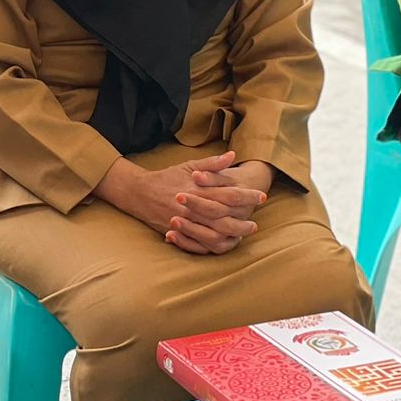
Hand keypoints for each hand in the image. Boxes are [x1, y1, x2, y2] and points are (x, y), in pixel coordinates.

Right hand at [95, 151, 264, 253]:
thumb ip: (212, 163)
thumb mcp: (188, 165)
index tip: (261, 196)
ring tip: (244, 233)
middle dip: (243, 220)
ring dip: (232, 235)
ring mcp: (185, 222)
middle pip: (224, 217)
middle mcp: (192, 207)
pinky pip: (200, 245)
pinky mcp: (179, 233)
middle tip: (256, 222)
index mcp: (197, 188)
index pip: (228, 193)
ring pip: (213, 234)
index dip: (247, 196)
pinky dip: (214, 245)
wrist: (139, 193)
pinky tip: (226, 242)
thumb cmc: (167, 178)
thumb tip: (233, 155)